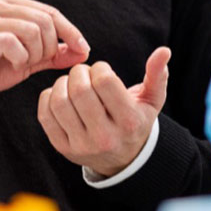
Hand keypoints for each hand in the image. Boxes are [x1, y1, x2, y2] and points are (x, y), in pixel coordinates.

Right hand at [0, 0, 90, 112]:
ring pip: (31, 31)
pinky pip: (12, 43)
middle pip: (44, 21)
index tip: (84, 49)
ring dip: (34, 54)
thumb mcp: (32, 59)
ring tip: (21, 63)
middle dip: (49, 47)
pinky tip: (11, 64)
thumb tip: (84, 51)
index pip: (50, 12)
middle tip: (37, 62)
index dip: (70, 31)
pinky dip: (19, 58)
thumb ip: (56, 53)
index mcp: (11, 4)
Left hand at [37, 47, 170, 177]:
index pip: (105, 82)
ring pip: (59, 102)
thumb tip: (164, 50)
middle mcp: (105, 136)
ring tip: (72, 83)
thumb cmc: (137, 120)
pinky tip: (61, 94)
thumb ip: (157, 74)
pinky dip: (49, 97)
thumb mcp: (152, 99)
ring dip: (62, 83)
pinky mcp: (62, 148)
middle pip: (80, 91)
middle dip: (80, 72)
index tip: (103, 70)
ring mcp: (81, 145)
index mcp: (128, 121)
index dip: (101, 68)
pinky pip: (45, 115)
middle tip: (85, 73)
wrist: (123, 159)